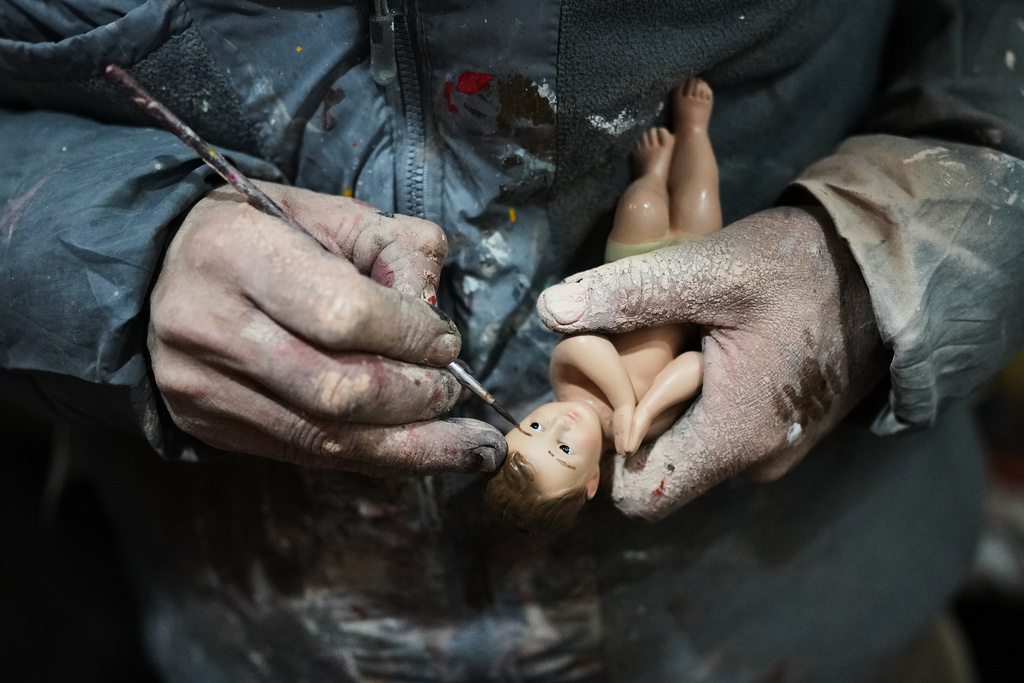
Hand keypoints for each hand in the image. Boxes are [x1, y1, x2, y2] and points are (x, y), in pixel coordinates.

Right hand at [149, 182, 504, 474]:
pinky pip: (308, 454)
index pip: (344, 314)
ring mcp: (203, 385)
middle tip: (451, 390)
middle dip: (415, 398)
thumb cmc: (257, 235)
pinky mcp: (212, 425)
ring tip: (470, 446)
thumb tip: (434, 317)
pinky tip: (425, 454)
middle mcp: (208, 325)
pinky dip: (376, 458)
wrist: (158, 272)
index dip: (410, 336)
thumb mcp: (323, 211)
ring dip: (413, 447)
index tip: (446, 343)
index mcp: (234, 252)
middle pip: (337, 390)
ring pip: (326, 437)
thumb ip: (393, 246)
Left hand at [537, 207, 889, 519]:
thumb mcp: (713, 269)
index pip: (640, 495)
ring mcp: (771, 449)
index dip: (605, 454)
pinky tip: (706, 346)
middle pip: (658, 464)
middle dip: (634, 414)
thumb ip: (631, 293)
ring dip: (666, 400)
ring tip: (676, 339)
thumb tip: (549, 312)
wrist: (890, 269)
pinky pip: (717, 429)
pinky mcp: (780, 430)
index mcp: (734, 437)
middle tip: (636, 349)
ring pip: (686, 443)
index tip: (597, 397)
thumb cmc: (805, 269)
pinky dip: (698, 396)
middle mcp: (753, 462)